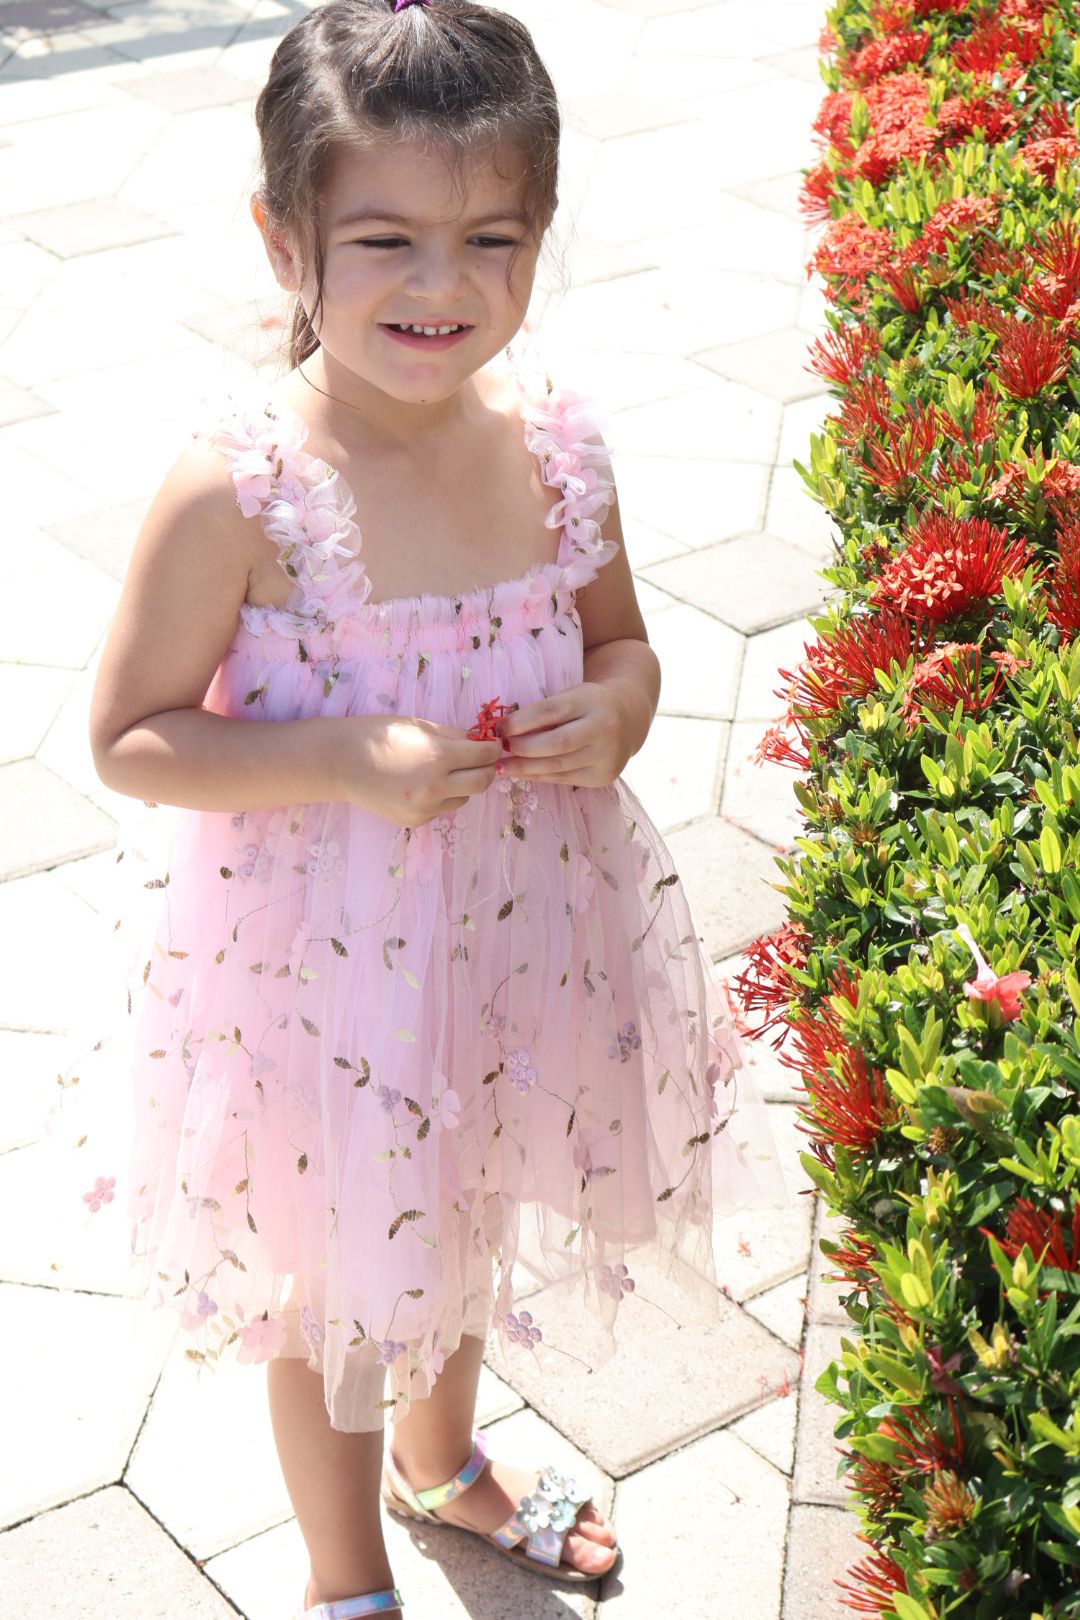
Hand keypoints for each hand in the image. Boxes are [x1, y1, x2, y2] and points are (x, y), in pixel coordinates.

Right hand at [338, 715, 502, 827]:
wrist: (340, 762)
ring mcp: (424, 808)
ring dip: (463, 784)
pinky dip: (441, 796)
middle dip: (485, 768)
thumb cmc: (378, 735)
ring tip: (443, 771)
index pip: (485, 755)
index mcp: (438, 756)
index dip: (493, 748)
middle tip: (478, 759)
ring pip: (463, 798)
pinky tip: (421, 784)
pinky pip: (442, 808)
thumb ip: (454, 736)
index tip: (491, 744)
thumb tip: (482, 743)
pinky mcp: (415, 820)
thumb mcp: (419, 726)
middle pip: (483, 782)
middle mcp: (435, 786)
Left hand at [495, 682, 635, 786]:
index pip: (549, 712)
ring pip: (557, 766)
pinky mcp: (604, 776)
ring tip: (502, 767)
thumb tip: (504, 731)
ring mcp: (606, 755)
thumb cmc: (589, 704)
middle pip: (555, 743)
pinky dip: (540, 776)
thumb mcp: (571, 696)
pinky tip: (523, 773)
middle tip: (499, 750)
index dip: (520, 722)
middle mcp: (603, 728)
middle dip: (522, 748)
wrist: (629, 718)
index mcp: (592, 701)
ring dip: (525, 768)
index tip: (498, 729)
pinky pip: (564, 778)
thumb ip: (544, 711)